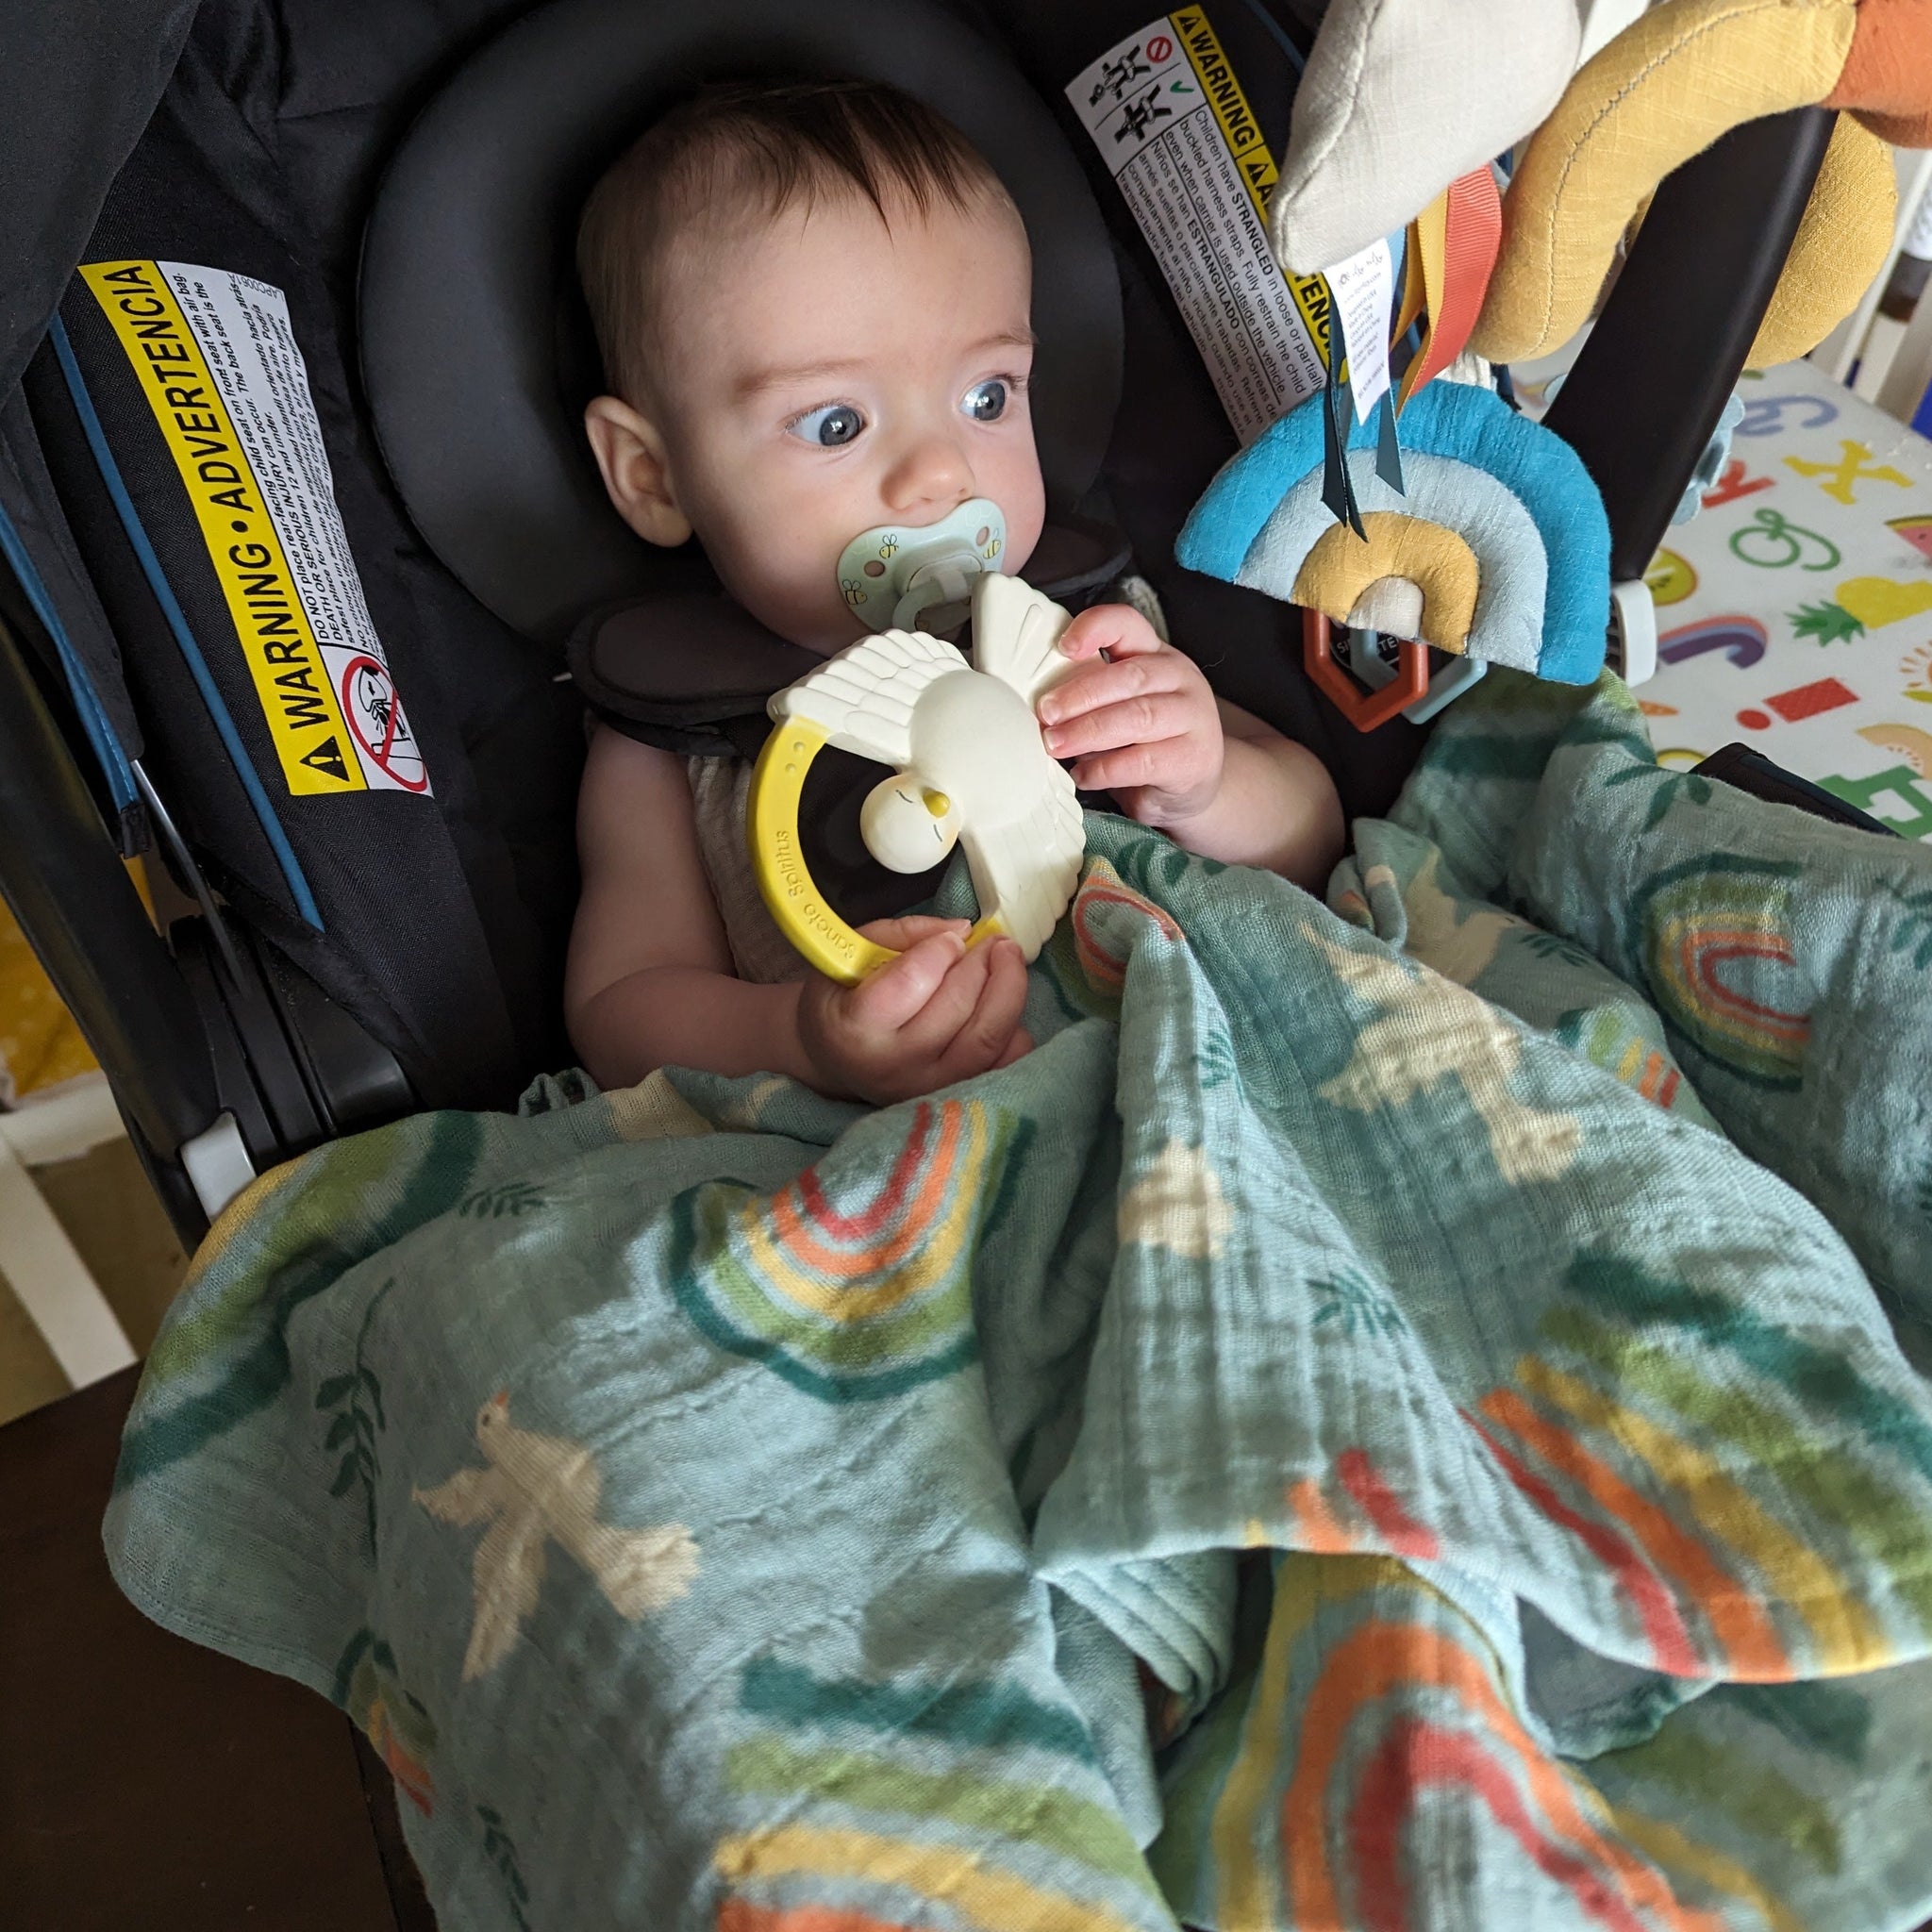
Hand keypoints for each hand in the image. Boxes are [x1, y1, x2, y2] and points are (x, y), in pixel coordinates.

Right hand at [795, 916, 1032, 1104]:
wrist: (839, 1060)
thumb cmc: (843, 1000)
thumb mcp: (851, 954)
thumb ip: (903, 934)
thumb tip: (963, 929)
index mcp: (856, 1028)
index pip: (912, 981)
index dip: (941, 950)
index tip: (950, 938)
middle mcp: (894, 1066)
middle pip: (957, 1006)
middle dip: (981, 963)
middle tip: (990, 941)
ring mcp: (930, 1087)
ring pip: (987, 1036)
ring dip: (1008, 989)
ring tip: (1007, 958)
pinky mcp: (959, 1095)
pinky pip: (1006, 1061)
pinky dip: (1015, 1027)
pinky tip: (1001, 1005)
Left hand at [1035, 604, 1224, 826]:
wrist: (1193, 786)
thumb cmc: (1147, 741)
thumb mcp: (1121, 708)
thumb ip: (1092, 698)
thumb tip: (1042, 708)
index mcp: (1156, 655)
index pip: (1128, 624)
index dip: (1095, 628)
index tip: (1064, 647)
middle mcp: (1180, 679)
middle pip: (1129, 676)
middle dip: (1081, 695)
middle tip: (1046, 713)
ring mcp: (1192, 718)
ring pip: (1137, 717)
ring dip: (1088, 731)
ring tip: (1055, 745)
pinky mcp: (1192, 758)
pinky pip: (1142, 761)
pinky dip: (1104, 770)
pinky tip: (1083, 775)